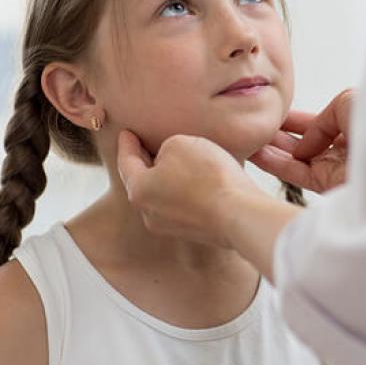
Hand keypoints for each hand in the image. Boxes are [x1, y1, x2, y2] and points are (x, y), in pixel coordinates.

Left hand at [117, 130, 261, 247]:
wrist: (239, 213)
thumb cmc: (208, 176)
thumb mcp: (180, 143)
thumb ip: (166, 147)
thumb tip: (170, 160)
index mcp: (139, 190)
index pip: (125, 162)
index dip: (126, 144)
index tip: (126, 133)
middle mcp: (149, 213)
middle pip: (143, 181)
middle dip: (145, 162)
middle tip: (146, 144)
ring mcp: (172, 226)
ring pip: (164, 195)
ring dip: (169, 177)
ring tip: (179, 161)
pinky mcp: (194, 231)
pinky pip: (184, 205)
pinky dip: (186, 191)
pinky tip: (199, 180)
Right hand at [249, 89, 352, 192]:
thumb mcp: (347, 101)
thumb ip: (319, 119)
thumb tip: (303, 145)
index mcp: (354, 126)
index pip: (316, 124)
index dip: (292, 120)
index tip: (270, 113)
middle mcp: (345, 149)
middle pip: (302, 143)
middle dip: (276, 135)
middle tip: (252, 125)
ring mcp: (336, 168)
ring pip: (295, 159)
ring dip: (269, 149)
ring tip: (245, 137)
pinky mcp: (329, 186)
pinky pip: (296, 174)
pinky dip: (273, 165)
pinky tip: (254, 153)